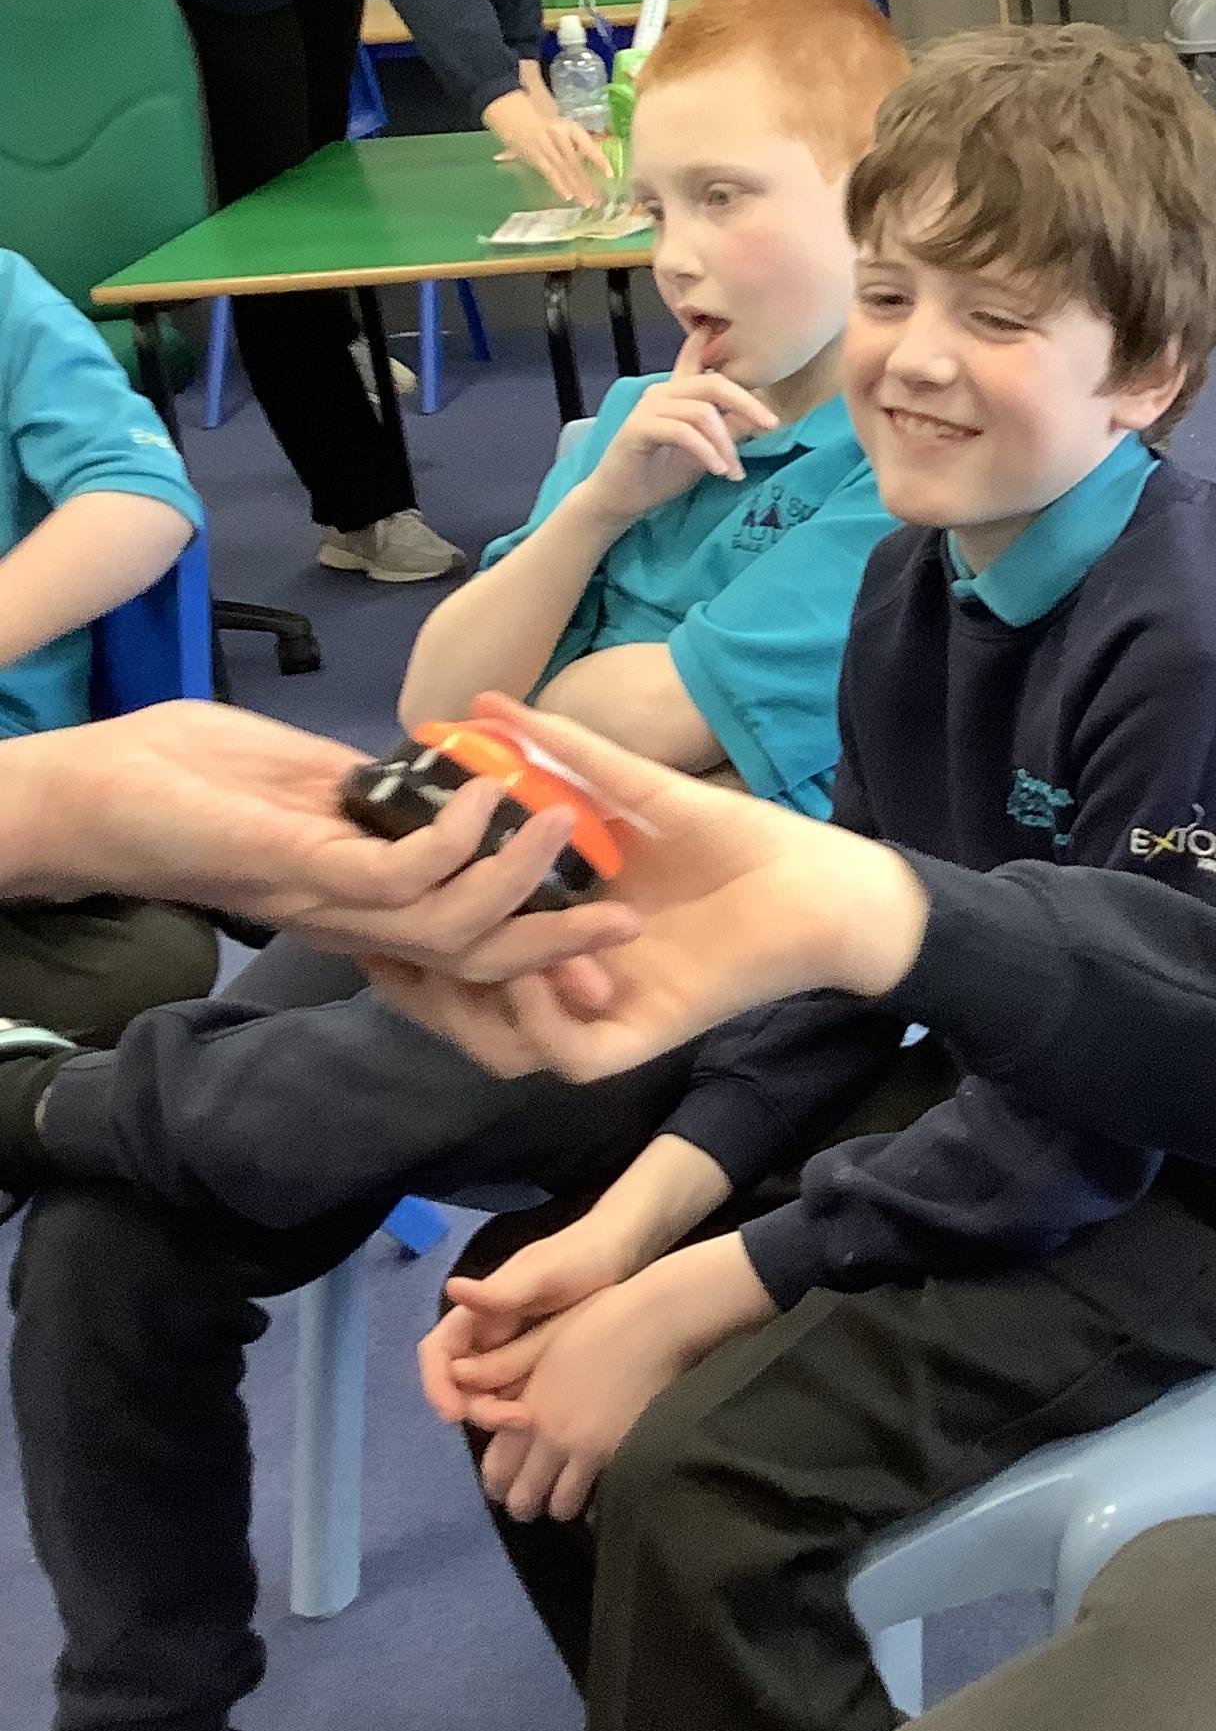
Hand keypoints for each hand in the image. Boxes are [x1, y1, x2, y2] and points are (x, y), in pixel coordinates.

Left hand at [8, 703, 639, 970]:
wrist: (72, 793)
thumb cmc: (163, 777)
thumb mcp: (287, 774)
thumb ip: (357, 791)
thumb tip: (424, 783)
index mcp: (349, 896)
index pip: (455, 936)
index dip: (528, 937)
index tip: (594, 912)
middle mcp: (345, 916)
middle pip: (471, 956)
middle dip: (555, 947)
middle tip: (628, 923)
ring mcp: (322, 898)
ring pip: (451, 928)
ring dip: (519, 881)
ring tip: (564, 824)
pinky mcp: (298, 871)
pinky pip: (403, 876)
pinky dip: (459, 838)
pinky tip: (490, 792)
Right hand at [362, 696, 929, 1079]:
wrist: (823, 881)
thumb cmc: (737, 839)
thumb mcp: (632, 787)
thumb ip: (561, 751)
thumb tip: (485, 702)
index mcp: (555, 922)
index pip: (457, 939)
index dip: (409, 922)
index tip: (378, 878)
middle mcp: (567, 973)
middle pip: (464, 1002)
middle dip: (419, 971)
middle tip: (397, 925)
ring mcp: (602, 1010)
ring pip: (505, 1043)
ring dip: (478, 994)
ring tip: (469, 939)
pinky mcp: (643, 1035)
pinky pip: (569, 1056)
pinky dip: (543, 1020)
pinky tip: (538, 970)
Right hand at [414, 1209, 646, 1424]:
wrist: (623, 1251)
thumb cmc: (579, 1255)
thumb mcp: (542, 1274)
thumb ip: (500, 1291)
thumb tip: (451, 1288)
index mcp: (477, 1311)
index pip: (438, 1352)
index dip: (437, 1385)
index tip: (454, 1415)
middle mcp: (486, 1334)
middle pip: (460, 1384)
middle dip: (478, 1408)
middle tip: (518, 1420)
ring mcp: (510, 1350)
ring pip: (486, 1394)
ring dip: (499, 1414)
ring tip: (534, 1420)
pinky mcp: (537, 1363)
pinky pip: (514, 1393)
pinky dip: (520, 1409)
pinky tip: (546, 1417)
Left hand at [465, 1233, 771, 1519]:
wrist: (656, 1322)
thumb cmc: (597, 1320)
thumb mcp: (542, 1340)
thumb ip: (502, 1365)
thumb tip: (459, 1375)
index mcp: (526, 1407)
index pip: (496, 1467)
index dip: (497, 1483)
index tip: (506, 1484)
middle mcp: (551, 1437)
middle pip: (523, 1497)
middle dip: (524, 1501)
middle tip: (536, 1493)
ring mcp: (587, 1450)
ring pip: (559, 1506)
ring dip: (558, 1503)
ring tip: (567, 1491)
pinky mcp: (620, 1454)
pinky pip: (596, 1499)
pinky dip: (591, 1502)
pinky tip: (596, 1488)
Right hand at [486, 85, 608, 208]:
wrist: (509, 109)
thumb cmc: (536, 119)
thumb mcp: (558, 127)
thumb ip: (571, 143)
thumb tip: (588, 162)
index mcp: (567, 126)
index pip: (587, 143)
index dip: (598, 159)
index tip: (610, 174)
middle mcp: (559, 134)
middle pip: (576, 162)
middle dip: (587, 182)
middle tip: (598, 199)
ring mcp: (546, 145)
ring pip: (564, 169)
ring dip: (576, 187)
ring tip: (587, 202)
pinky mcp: (533, 154)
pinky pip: (549, 172)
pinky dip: (559, 184)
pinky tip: (568, 196)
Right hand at [575, 333, 779, 528]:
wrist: (622, 499)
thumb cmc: (662, 473)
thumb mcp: (708, 450)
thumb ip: (729, 430)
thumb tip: (760, 416)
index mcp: (679, 391)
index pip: (702, 360)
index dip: (724, 350)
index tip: (755, 353)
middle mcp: (664, 392)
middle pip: (714, 383)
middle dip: (748, 404)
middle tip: (771, 425)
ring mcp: (650, 407)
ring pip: (702, 413)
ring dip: (725, 445)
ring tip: (734, 471)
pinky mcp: (639, 427)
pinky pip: (683, 432)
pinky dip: (706, 451)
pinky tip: (718, 470)